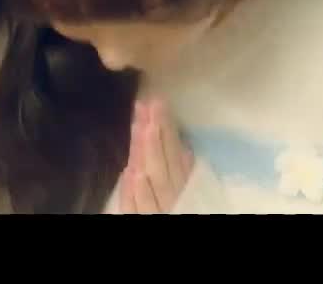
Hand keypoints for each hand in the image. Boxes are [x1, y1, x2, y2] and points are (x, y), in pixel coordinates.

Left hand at [118, 97, 193, 213]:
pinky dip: (135, 192)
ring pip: (152, 179)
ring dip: (146, 153)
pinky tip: (130, 173)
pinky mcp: (146, 221)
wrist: (176, 219)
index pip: (173, 152)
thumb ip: (186, 172)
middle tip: (146, 105)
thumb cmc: (186, 207)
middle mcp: (172, 195)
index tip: (156, 102)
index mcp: (183, 184)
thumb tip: (183, 147)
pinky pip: (139, 208)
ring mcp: (159, 210)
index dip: (165, 127)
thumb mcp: (193, 192)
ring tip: (140, 127)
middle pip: (161, 161)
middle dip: (154, 133)